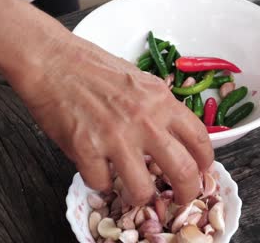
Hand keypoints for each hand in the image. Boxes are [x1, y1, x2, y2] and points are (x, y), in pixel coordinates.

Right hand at [10, 35, 213, 204]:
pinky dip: (101, 182)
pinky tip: (98, 171)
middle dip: (187, 192)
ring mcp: (116, 137)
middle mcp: (145, 121)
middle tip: (182, 198)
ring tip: (134, 191)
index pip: (199, 138)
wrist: (53, 60)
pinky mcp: (86, 149)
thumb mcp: (140, 80)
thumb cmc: (93, 66)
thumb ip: (159, 107)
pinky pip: (101, 183)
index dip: (206, 161)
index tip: (203, 171)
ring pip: (142, 190)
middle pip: (182, 171)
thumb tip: (172, 133)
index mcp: (161, 101)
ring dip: (140, 195)